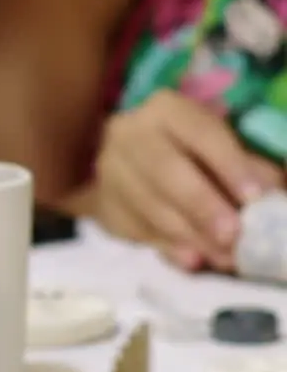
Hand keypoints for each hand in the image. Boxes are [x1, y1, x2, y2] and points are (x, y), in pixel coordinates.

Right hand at [90, 90, 281, 270]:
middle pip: (165, 171)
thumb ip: (247, 166)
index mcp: (167, 110)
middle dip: (202, 206)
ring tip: (223, 257)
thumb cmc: (190, 153)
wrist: (131, 163)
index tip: (255, 197)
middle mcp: (129, 133)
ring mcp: (109, 170)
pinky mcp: (102, 204)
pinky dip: (166, 248)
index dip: (229, 165)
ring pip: (148, 205)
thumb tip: (269, 193)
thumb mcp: (220, 148)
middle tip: (232, 236)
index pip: (200, 133)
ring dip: (188, 235)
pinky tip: (191, 260)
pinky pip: (133, 229)